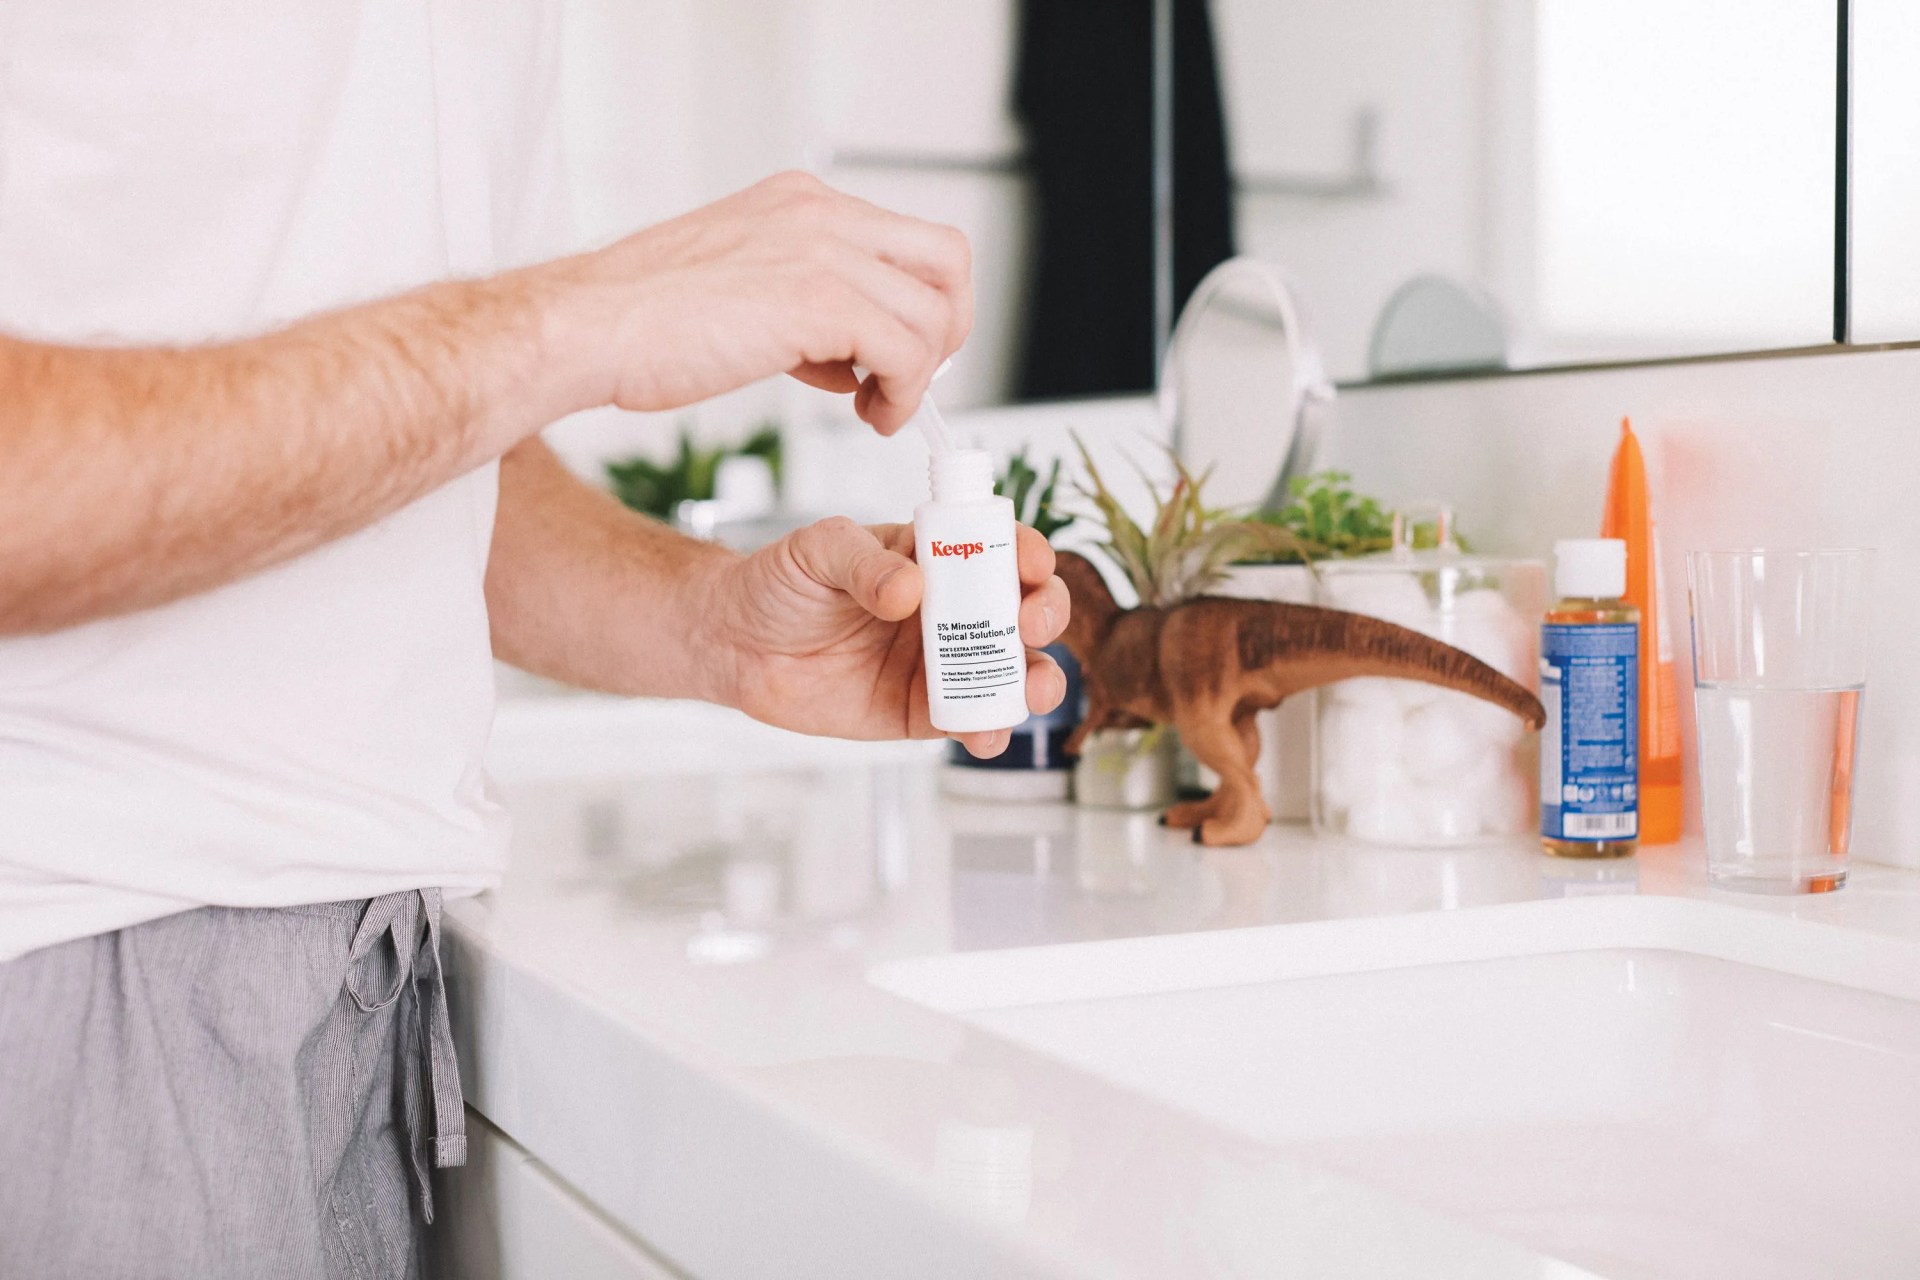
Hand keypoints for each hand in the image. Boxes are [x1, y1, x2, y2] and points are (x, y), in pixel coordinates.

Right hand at [537, 172, 971, 433]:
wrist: (585, 330)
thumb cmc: (638, 322)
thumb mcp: (738, 290)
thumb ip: (800, 305)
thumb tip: (847, 353)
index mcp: (800, 203)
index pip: (908, 239)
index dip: (918, 304)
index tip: (896, 354)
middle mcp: (819, 213)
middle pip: (946, 259)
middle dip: (945, 330)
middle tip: (912, 378)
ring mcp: (821, 251)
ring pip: (932, 313)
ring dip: (918, 376)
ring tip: (877, 409)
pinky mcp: (817, 300)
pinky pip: (906, 350)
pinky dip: (903, 394)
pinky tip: (869, 414)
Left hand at [701, 517, 1070, 756]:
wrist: (733, 644)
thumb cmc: (777, 583)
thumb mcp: (817, 552)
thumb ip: (864, 564)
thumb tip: (910, 590)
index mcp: (932, 556)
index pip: (996, 548)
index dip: (1027, 555)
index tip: (1031, 567)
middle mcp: (947, 609)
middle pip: (1019, 610)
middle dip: (1045, 617)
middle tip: (1031, 626)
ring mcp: (938, 662)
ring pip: (1009, 672)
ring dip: (1037, 680)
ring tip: (1034, 689)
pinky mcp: (919, 711)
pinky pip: (968, 721)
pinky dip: (989, 729)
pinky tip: (987, 732)